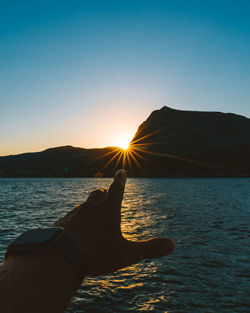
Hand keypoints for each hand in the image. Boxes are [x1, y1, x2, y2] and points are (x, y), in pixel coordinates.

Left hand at [53, 170, 173, 275]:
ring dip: (88, 206)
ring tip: (89, 211)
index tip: (120, 171)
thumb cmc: (96, 253)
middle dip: (103, 193)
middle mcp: (91, 208)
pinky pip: (69, 217)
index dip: (120, 180)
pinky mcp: (61, 222)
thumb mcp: (127, 254)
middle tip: (103, 192)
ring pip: (83, 205)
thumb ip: (149, 249)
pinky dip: (74, 219)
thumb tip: (172, 245)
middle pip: (98, 195)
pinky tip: (73, 227)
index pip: (117, 190)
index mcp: (108, 210)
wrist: (60, 256)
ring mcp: (75, 214)